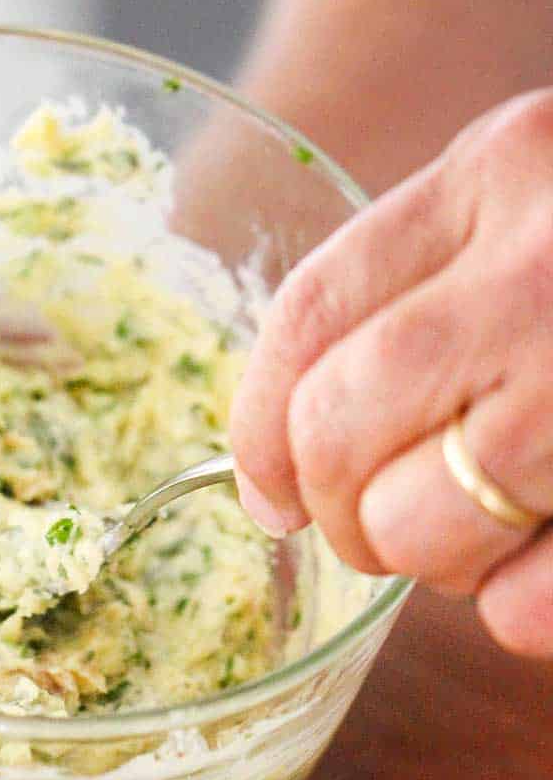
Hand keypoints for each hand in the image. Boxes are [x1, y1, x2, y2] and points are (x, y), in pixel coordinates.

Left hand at [231, 89, 552, 652]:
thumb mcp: (543, 208)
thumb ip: (422, 297)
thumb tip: (279, 473)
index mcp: (503, 168)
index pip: (310, 317)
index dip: (256, 429)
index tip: (264, 493)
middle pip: (345, 425)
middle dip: (334, 507)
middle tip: (363, 529)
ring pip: (429, 522)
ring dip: (426, 561)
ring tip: (471, 541)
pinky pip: (534, 603)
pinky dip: (514, 611)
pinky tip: (535, 577)